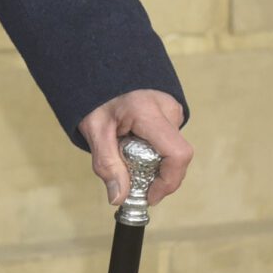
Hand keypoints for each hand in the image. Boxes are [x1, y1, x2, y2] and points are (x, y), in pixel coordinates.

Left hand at [76, 90, 192, 207]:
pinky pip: (170, 143)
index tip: (150, 196)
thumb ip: (107, 165)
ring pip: (174, 151)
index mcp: (148, 111)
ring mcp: (173, 110)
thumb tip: (119, 198)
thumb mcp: (94, 133)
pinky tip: (136, 150)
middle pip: (177, 156)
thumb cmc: (97, 101)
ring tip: (129, 160)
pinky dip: (156, 154)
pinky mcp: (173, 114)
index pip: (177, 153)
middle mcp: (168, 108)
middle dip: (159, 177)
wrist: (102, 75)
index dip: (169, 181)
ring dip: (155, 165)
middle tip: (134, 184)